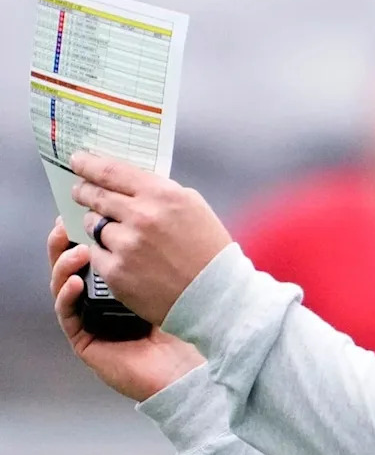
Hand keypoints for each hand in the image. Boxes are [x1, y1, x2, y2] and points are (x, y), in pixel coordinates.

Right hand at [49, 219, 205, 401]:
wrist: (195, 363)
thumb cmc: (192, 316)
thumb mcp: (177, 272)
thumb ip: (163, 244)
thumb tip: (158, 200)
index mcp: (125, 274)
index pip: (99, 245)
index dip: (91, 224)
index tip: (91, 203)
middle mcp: (104, 294)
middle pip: (74, 259)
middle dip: (68, 237)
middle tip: (66, 219)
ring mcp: (92, 317)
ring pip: (63, 284)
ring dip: (64, 263)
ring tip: (78, 249)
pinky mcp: (86, 340)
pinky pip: (66, 315)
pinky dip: (67, 296)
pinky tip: (76, 282)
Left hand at [69, 151, 231, 324]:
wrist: (216, 294)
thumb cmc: (208, 250)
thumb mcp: (193, 207)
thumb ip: (160, 192)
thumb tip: (128, 183)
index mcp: (163, 196)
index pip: (112, 172)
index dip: (89, 164)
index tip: (78, 160)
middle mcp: (141, 217)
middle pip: (95, 195)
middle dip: (84, 191)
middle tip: (80, 191)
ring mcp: (126, 246)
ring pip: (92, 225)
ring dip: (97, 224)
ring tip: (113, 230)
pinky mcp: (116, 272)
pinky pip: (96, 253)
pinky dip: (105, 252)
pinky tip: (122, 256)